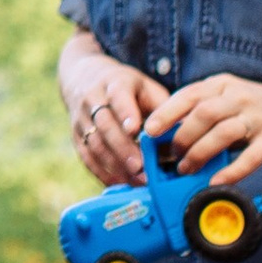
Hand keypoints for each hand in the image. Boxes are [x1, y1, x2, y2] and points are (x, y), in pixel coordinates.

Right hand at [58, 31, 168, 184]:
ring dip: (115, 164)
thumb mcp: (146, 88)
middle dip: (123, 148)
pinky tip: (119, 183)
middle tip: (141, 167)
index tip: (135, 130)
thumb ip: (163, 109)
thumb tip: (186, 133)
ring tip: (136, 180)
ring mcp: (81, 119)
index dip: (125, 113)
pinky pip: (86, 157)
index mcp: (115, 83)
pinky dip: (102, 172)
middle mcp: (93, 99)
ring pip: (94, 143)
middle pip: (105, 124)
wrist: (85, 79)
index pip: (118, 96)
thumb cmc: (127, 89)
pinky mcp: (76, 136)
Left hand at [155, 72, 261, 184]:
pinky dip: (231, 170)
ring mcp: (259, 116)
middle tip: (171, 157)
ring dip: (199, 153)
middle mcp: (240, 96)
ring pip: (222, 132)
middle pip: (202, 113)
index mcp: (224, 85)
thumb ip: (206, 114)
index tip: (149, 132)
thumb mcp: (233, 102)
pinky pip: (250, 156)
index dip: (165, 113)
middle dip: (181, 137)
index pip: (188, 95)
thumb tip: (170, 138)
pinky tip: (217, 181)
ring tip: (187, 170)